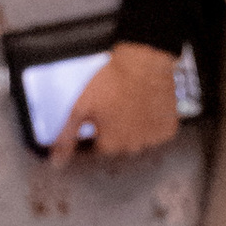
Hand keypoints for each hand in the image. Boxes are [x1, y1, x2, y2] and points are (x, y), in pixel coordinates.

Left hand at [50, 41, 179, 164]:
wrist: (147, 62)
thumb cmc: (113, 82)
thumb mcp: (80, 107)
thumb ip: (67, 137)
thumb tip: (57, 162)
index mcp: (110, 145)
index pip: (97, 149)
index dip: (95, 130)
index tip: (98, 115)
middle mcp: (133, 148)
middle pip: (119, 145)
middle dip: (114, 129)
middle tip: (113, 106)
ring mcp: (153, 139)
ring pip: (138, 140)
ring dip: (133, 127)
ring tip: (130, 104)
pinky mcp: (168, 129)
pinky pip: (157, 132)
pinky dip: (152, 123)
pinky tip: (146, 107)